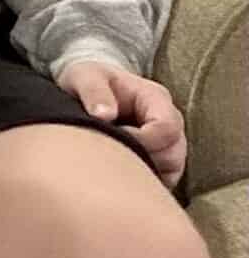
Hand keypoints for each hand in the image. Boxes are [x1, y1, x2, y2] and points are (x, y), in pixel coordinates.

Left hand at [58, 58, 188, 186]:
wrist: (85, 89)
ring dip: (142, 172)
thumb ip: (93, 91)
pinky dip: (141, 181)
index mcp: (156, 98)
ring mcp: (167, 142)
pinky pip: (162, 179)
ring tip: (111, 164)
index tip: (111, 138)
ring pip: (170, 170)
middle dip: (143, 159)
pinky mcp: (159, 159)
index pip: (166, 127)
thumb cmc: (88, 80)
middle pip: (174, 153)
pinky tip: (116, 174)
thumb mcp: (84, 76)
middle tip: (109, 156)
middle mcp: (168, 121)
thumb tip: (104, 115)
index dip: (142, 139)